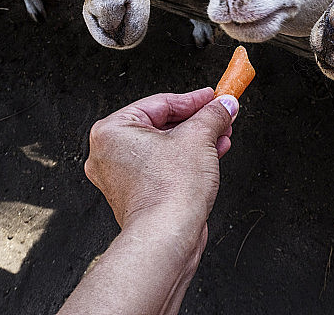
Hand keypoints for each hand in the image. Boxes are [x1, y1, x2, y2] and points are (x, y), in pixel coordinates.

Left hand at [84, 89, 237, 234]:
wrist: (168, 236)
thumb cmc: (168, 192)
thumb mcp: (199, 137)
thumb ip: (213, 114)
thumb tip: (224, 105)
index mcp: (112, 131)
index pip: (160, 103)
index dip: (194, 99)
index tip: (213, 96)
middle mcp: (110, 153)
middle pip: (163, 124)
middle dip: (198, 121)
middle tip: (220, 114)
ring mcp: (122, 176)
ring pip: (166, 146)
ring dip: (197, 139)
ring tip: (221, 134)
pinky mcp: (137, 194)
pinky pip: (164, 166)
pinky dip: (187, 158)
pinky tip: (212, 154)